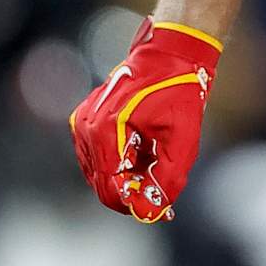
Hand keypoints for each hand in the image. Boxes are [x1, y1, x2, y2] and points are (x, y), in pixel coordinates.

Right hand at [69, 18, 220, 221]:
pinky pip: (98, 160)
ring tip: (156, 163)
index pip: (110, 188)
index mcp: (106, 130)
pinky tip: (144, 152)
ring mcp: (82, 125)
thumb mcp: (183, 138)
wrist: (169, 55)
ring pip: (100, 175)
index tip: (160, 210)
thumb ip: (168, 177)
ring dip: (127, 178)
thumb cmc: (178, 91)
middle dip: (133, 193)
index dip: (134, 205)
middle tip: (163, 193)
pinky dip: (120, 165)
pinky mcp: (85, 123)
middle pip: (103, 185)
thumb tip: (154, 209)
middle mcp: (86, 128)